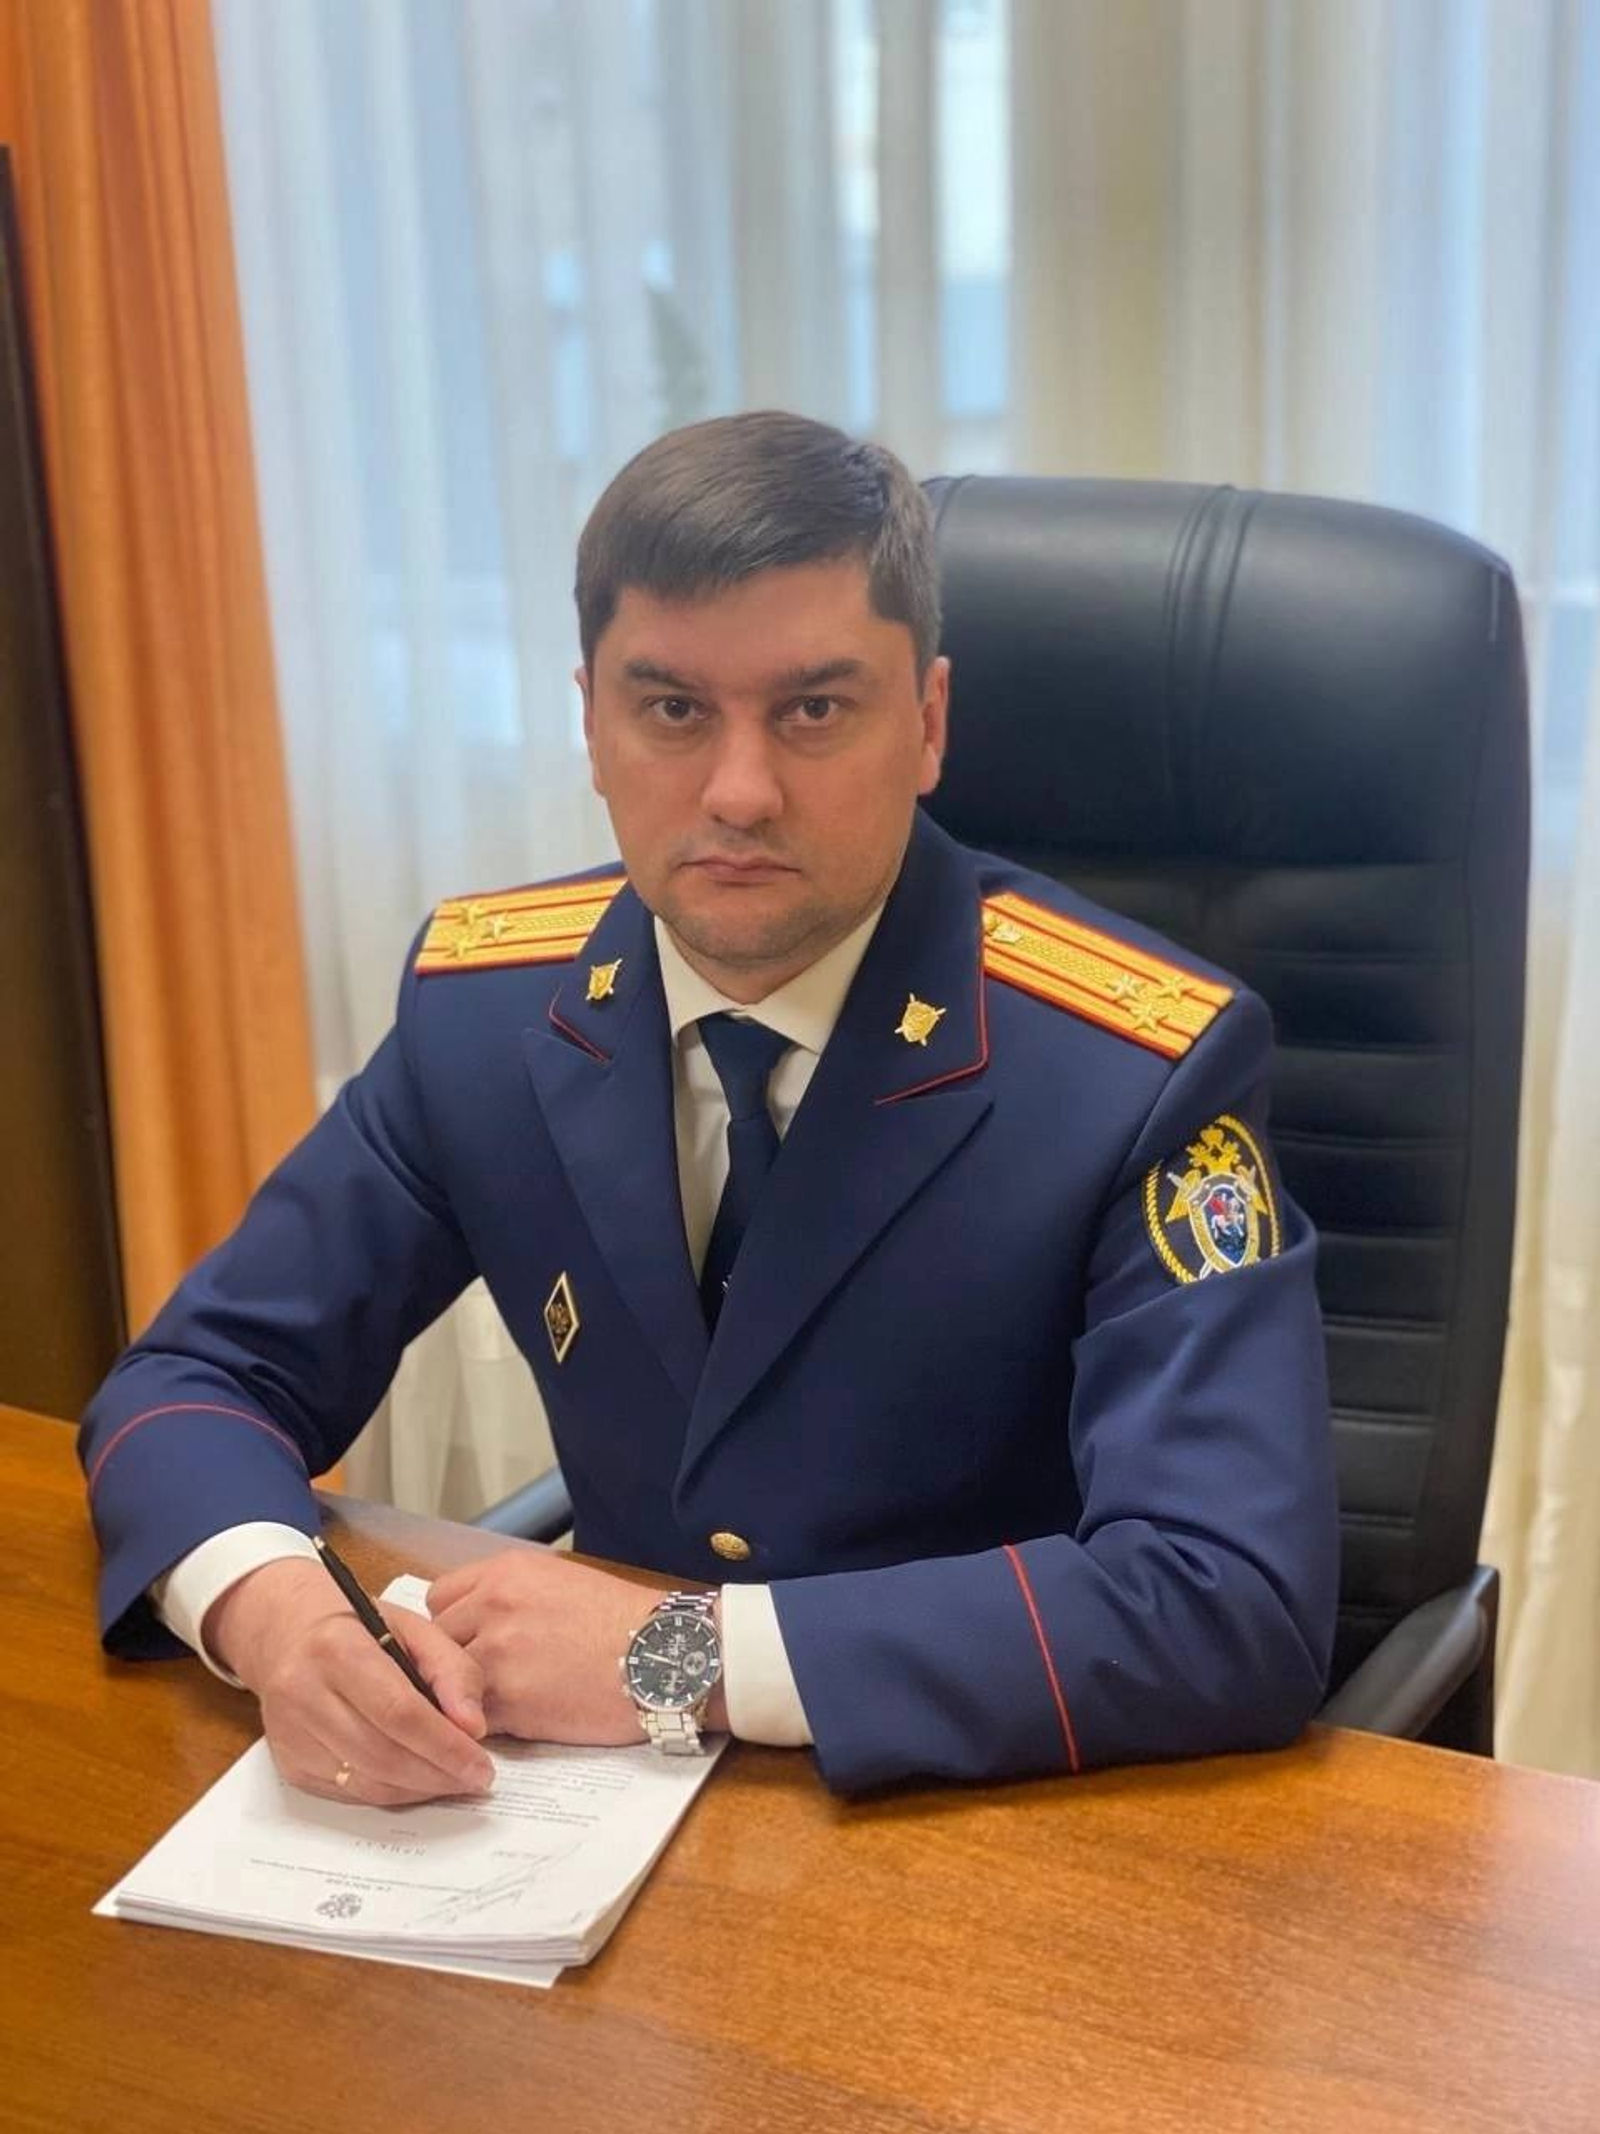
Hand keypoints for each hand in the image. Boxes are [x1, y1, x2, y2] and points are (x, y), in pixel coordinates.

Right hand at [203, 1558, 495, 1806]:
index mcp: (338, 1648)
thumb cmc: (360, 1628)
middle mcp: (303, 1692)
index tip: (480, 1765)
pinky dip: (389, 1794)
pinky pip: (346, 1793)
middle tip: (474, 1779)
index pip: (399, 1712)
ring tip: (452, 1781)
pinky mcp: (288, 1761)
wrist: (290, 1633)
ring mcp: (290, 1732)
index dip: (445, 1746)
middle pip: (381, 1754)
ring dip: (417, 1790)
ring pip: (364, 1782)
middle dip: (436, 1774)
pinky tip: (416, 1782)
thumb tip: (473, 1726)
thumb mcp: (414, 1627)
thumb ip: (452, 1669)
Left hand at [428, 1548, 724, 1744]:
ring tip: (502, 1701)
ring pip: (449, 1683)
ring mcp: (496, 1655)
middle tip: (486, 1676)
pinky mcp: (509, 1701)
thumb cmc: (625, 1620)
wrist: (663, 1655)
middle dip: (454, 1662)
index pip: (438, 1599)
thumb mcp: (562, 1582)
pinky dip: (486, 1724)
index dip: (451, 1625)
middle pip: (435, 1642)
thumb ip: (512, 1596)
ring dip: (465, 1696)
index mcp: (505, 1573)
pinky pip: (471, 1718)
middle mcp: (492, 1606)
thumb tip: (479, 1620)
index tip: (467, 1640)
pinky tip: (516, 1720)